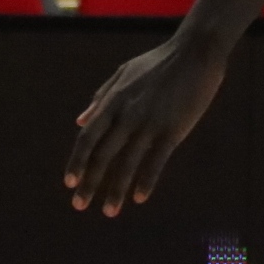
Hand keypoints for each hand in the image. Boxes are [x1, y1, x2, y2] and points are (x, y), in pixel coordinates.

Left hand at [65, 35, 226, 216]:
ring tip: (109, 211)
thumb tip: (80, 120)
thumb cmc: (158, 63)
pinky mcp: (173, 129)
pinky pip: (156, 161)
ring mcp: (150, 122)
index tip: (69, 183)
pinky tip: (139, 198)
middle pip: (102, 154)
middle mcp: (127, 113)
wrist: (194, 52)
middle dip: (90, 182)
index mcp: (114, 100)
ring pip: (127, 163)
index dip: (77, 161)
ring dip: (116, 190)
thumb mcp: (123, 74)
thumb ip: (100, 98)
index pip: (88, 137)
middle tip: (79, 205)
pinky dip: (146, 181)